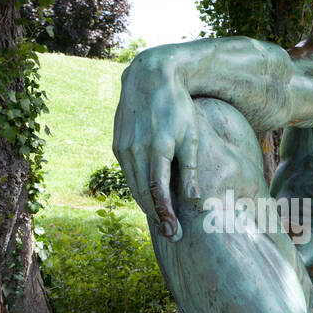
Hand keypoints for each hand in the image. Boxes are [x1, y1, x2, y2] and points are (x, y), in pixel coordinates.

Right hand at [111, 52, 201, 241]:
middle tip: (172, 234)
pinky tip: (151, 196)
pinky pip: (128, 173)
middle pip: (143, 194)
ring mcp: (122, 148)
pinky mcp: (117, 145)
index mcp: (157, 149)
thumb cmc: (178, 106)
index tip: (173, 233)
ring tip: (163, 220)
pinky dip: (139, 187)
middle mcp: (135, 150)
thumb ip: (191, 169)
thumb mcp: (191, 136)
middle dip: (157, 216)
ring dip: (147, 205)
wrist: (149, 77)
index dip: (166, 215)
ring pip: (133, 186)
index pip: (158, 192)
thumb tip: (195, 201)